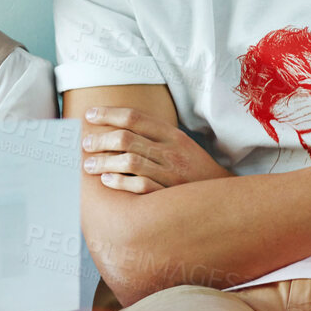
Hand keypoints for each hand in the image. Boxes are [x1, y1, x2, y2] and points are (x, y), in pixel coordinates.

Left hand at [81, 106, 231, 193]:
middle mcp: (171, 151)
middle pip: (127, 138)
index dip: (108, 114)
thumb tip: (118, 126)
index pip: (135, 117)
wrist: (225, 197)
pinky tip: (107, 180)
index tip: (89, 115)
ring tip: (89, 165)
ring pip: (130, 161)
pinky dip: (121, 182)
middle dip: (100, 140)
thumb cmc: (194, 169)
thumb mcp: (180, 145)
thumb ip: (153, 135)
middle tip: (85, 144)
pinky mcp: (171, 194)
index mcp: (173, 135)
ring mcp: (171, 173)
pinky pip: (141, 186)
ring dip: (104, 162)